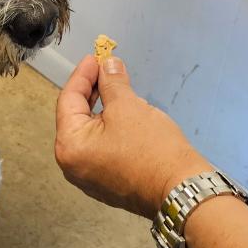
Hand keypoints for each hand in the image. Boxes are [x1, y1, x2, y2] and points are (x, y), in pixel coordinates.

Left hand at [54, 54, 211, 217]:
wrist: (179, 189)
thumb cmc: (151, 147)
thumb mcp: (129, 107)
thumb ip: (112, 83)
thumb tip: (108, 65)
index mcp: (69, 146)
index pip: (68, 100)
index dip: (82, 75)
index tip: (95, 58)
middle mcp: (72, 165)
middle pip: (76, 118)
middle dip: (91, 92)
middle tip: (106, 70)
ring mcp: (88, 178)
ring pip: (89, 134)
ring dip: (101, 110)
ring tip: (117, 90)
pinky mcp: (106, 184)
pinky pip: (101, 149)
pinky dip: (108, 130)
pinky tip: (123, 117)